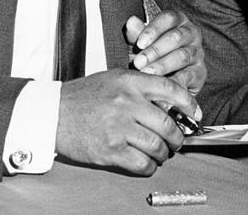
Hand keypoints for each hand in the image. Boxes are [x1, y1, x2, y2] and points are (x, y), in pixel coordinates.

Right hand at [55, 69, 199, 174]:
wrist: (52, 113)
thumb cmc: (83, 96)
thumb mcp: (114, 79)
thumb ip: (140, 87)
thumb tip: (168, 104)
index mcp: (130, 82)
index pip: (171, 89)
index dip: (188, 103)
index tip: (195, 114)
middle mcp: (127, 103)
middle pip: (167, 124)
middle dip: (177, 137)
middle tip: (176, 141)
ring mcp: (119, 127)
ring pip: (157, 146)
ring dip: (164, 154)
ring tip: (161, 154)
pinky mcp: (110, 150)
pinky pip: (141, 163)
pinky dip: (149, 166)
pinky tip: (147, 163)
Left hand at [125, 11, 205, 94]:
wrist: (169, 76)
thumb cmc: (154, 54)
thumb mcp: (144, 42)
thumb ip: (138, 33)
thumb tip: (131, 22)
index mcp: (179, 21)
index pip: (168, 18)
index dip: (153, 30)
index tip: (139, 43)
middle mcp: (192, 33)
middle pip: (176, 37)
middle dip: (155, 50)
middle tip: (138, 62)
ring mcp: (198, 52)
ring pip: (182, 56)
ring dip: (162, 65)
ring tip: (146, 73)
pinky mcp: (200, 72)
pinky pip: (188, 76)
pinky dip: (174, 81)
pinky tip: (161, 86)